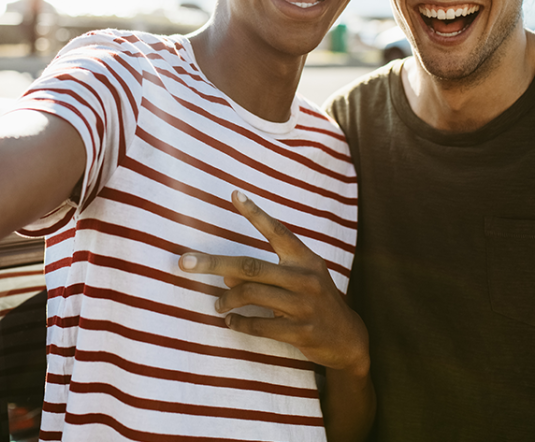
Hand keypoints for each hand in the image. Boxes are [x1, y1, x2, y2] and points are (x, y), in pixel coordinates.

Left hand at [179, 190, 368, 371]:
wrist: (349, 339)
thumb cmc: (317, 302)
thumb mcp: (300, 280)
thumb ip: (268, 273)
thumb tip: (226, 275)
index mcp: (305, 259)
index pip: (277, 230)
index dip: (255, 212)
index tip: (234, 194)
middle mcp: (305, 277)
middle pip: (250, 266)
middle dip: (213, 264)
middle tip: (185, 263)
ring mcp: (304, 305)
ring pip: (251, 294)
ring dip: (227, 299)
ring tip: (217, 304)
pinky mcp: (301, 331)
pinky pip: (260, 326)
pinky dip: (239, 324)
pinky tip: (230, 322)